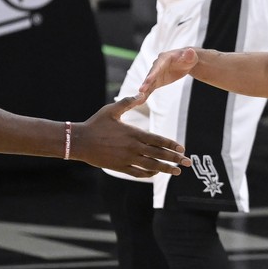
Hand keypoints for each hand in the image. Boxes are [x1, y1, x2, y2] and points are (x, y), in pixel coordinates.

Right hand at [72, 96, 190, 177]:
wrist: (79, 141)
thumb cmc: (96, 124)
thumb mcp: (112, 110)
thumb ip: (128, 103)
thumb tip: (141, 94)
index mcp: (133, 133)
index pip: (157, 140)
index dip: (171, 145)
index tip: (182, 148)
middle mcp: (132, 147)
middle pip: (158, 154)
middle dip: (174, 158)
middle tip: (187, 162)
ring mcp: (126, 159)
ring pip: (150, 166)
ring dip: (165, 169)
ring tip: (177, 171)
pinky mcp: (119, 167)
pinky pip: (137, 173)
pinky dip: (148, 174)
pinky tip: (155, 173)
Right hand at [137, 47, 197, 97]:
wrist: (184, 61)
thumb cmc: (188, 58)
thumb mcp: (191, 56)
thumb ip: (190, 55)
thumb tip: (190, 51)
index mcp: (164, 58)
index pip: (158, 66)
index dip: (154, 73)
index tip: (148, 80)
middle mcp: (157, 65)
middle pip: (151, 74)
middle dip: (146, 82)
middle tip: (141, 90)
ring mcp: (156, 74)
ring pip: (149, 82)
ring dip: (144, 90)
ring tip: (138, 99)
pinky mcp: (157, 81)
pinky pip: (150, 88)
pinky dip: (146, 94)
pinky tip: (140, 101)